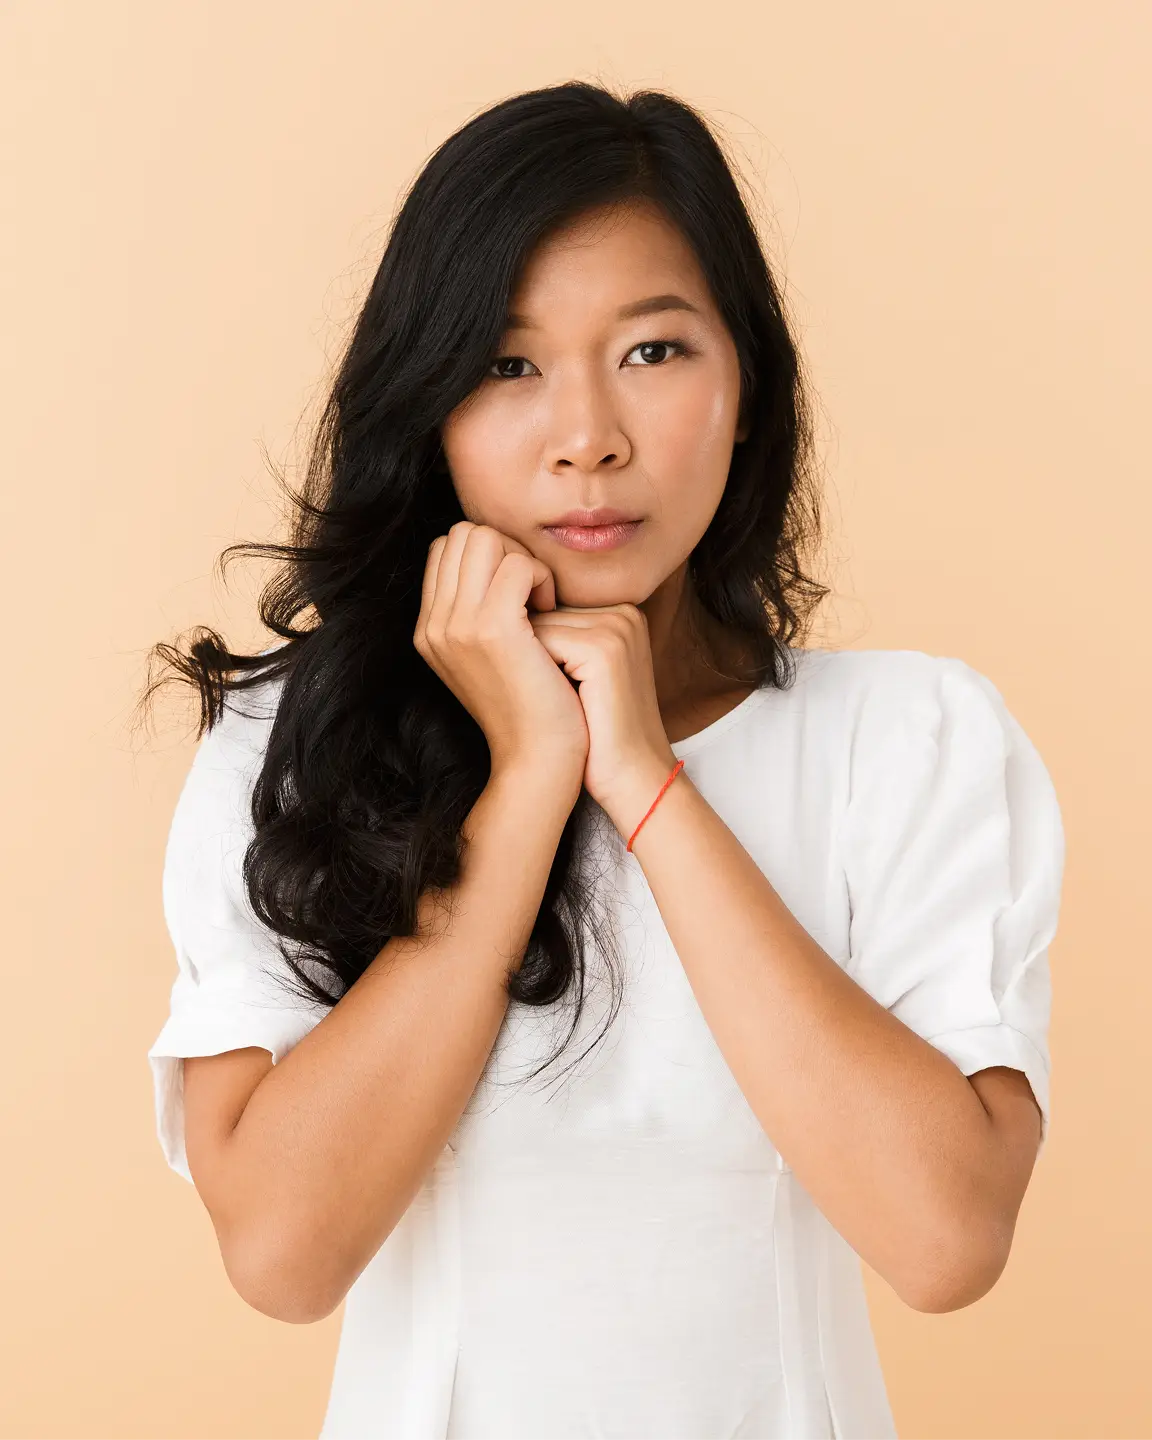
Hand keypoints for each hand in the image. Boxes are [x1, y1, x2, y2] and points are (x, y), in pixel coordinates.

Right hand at [413, 521, 589, 785]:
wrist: (539, 760)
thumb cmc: (532, 707)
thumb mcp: (494, 656)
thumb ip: (482, 610)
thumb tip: (502, 559)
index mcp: (429, 629)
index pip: (448, 547)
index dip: (491, 556)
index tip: (519, 596)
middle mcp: (433, 625)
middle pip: (464, 534)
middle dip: (506, 551)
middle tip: (534, 596)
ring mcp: (457, 625)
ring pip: (486, 539)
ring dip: (524, 561)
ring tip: (543, 604)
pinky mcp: (491, 629)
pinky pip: (517, 564)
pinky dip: (542, 578)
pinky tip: (552, 613)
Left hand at [528, 603, 678, 835]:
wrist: (634, 779)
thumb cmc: (600, 733)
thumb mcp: (581, 674)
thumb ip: (559, 638)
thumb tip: (501, 617)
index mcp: (621, 614)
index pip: (550, 610)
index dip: (538, 654)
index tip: (563, 691)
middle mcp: (623, 613)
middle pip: (541, 615)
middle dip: (534, 657)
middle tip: (564, 700)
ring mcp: (616, 628)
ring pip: (536, 626)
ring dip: (535, 666)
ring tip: (569, 702)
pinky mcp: (604, 649)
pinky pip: (540, 643)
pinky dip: (538, 673)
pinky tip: (565, 703)